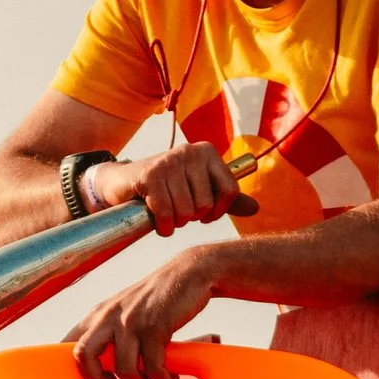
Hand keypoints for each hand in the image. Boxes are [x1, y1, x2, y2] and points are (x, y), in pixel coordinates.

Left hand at [72, 247, 222, 378]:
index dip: (71, 366)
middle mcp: (109, 317)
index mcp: (98, 315)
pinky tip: (170, 376)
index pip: (68, 342)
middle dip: (95, 378)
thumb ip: (107, 331)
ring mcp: (131, 322)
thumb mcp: (122, 310)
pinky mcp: (155, 327)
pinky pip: (154, 368)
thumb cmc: (155, 299)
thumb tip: (97, 364)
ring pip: (123, 369)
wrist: (187, 274)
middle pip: (83, 354)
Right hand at [100, 141, 255, 232]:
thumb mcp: (198, 189)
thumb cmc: (166, 188)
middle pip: (206, 204)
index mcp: (208, 152)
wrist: (123, 182)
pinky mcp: (150, 175)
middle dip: (191, 217)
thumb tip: (255, 208)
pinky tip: (157, 221)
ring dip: (175, 222)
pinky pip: (165, 212)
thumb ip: (226, 198)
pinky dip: (162, 226)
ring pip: (185, 211)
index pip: (230, 191)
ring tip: (166, 213)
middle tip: (177, 209)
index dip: (218, 211)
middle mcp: (190, 151)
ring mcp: (169, 161)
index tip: (204, 213)